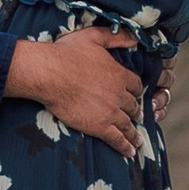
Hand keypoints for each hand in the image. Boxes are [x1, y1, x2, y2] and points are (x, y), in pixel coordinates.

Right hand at [5, 27, 144, 154]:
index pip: (136, 86)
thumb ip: (116, 37)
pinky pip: (117, 139)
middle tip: (138, 118)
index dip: (136, 92)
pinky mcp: (99, 126)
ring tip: (137, 141)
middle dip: (136, 112)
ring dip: (134, 133)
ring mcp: (111, 112)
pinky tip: (129, 152)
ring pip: (128, 125)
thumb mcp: (93, 37)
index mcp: (119, 74)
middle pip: (133, 106)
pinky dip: (125, 147)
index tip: (136, 96)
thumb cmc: (67, 53)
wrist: (50, 74)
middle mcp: (119, 95)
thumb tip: (134, 38)